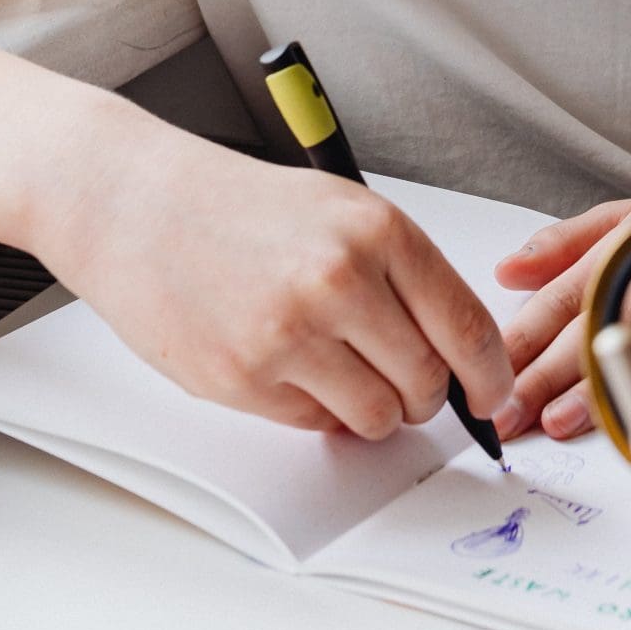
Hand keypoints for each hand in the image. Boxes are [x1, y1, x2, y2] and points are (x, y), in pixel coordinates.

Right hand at [39, 103, 514, 439]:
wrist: (138, 205)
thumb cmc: (242, 206)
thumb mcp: (343, 210)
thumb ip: (404, 274)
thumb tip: (461, 351)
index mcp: (378, 232)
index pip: (467, 328)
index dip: (489, 377)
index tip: (493, 397)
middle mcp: (340, 282)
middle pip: (428, 383)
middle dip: (427, 396)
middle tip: (407, 383)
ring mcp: (290, 335)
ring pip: (377, 416)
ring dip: (374, 410)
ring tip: (345, 373)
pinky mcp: (243, 379)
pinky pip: (315, 425)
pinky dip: (317, 411)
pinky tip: (291, 367)